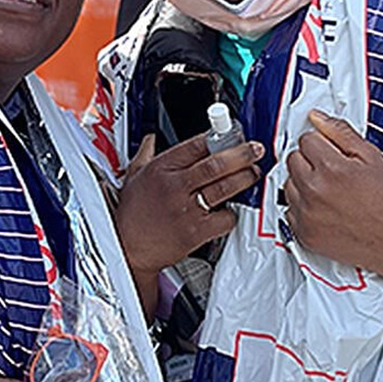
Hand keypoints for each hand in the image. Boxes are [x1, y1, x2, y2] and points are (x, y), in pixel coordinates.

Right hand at [115, 133, 263, 315]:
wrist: (127, 248)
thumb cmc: (131, 213)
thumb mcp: (134, 176)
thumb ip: (146, 155)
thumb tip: (151, 139)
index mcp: (161, 169)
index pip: (196, 145)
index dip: (218, 137)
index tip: (230, 133)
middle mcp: (175, 187)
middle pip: (216, 164)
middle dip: (241, 154)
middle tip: (254, 150)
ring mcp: (187, 210)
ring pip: (225, 188)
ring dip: (245, 178)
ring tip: (253, 173)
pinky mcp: (196, 232)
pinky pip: (225, 218)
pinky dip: (233, 212)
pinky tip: (231, 208)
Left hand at [283, 110, 382, 283]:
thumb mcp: (370, 157)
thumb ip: (340, 132)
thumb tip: (316, 117)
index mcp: (331, 168)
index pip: (306, 139)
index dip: (321, 144)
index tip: (332, 154)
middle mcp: (314, 190)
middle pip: (292, 159)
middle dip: (310, 161)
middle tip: (331, 172)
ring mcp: (306, 213)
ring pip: (287, 183)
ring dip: (302, 184)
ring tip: (327, 191)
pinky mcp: (301, 231)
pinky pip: (288, 208)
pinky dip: (301, 206)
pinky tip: (322, 208)